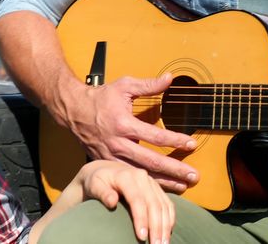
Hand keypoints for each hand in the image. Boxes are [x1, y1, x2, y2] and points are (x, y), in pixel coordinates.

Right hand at [60, 73, 198, 190]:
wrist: (73, 110)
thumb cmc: (101, 97)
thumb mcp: (124, 86)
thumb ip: (148, 85)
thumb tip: (170, 78)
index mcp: (124, 124)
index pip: (155, 136)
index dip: (175, 141)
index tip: (192, 144)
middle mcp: (118, 143)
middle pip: (150, 161)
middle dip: (174, 169)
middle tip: (194, 176)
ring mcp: (111, 157)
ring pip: (140, 175)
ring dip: (163, 182)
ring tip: (183, 187)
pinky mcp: (106, 164)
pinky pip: (128, 178)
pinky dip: (145, 185)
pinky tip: (160, 190)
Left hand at [77, 160, 174, 243]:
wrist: (105, 171)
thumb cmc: (96, 181)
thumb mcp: (94, 185)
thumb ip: (102, 193)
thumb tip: (112, 202)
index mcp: (127, 176)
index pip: (137, 200)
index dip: (141, 219)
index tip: (142, 237)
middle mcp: (142, 177)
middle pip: (154, 205)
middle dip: (156, 227)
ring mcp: (151, 183)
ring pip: (164, 206)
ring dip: (165, 226)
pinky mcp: (157, 188)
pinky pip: (168, 204)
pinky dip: (170, 219)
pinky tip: (167, 233)